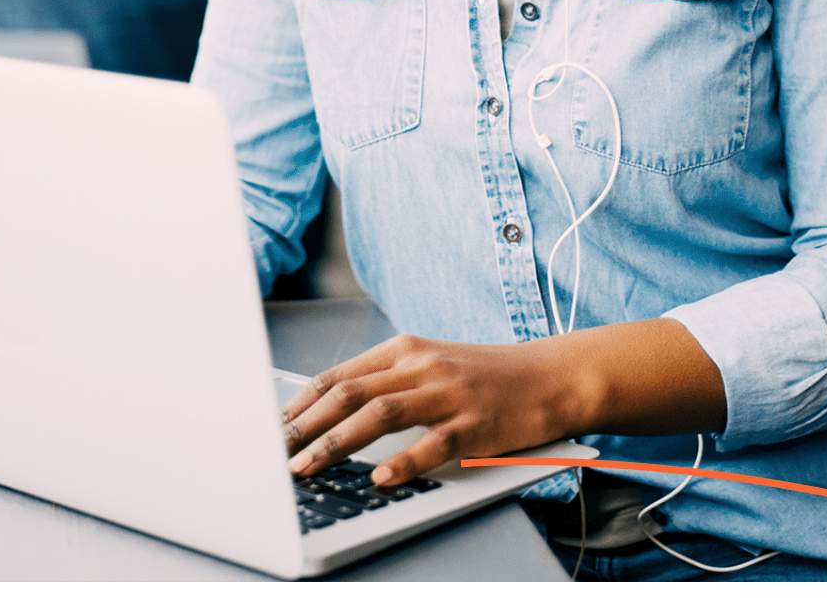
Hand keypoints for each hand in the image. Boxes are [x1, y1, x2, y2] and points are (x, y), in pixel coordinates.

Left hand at [279, 333, 582, 487]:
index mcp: (406, 349)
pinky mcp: (474, 425)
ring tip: (307, 468)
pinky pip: (431, 445)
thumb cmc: (486, 376)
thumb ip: (388, 380)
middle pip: (350, 393)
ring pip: (380, 414)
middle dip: (306, 425)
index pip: (340, 375)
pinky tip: (379, 477)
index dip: (302, 402)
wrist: (550, 376)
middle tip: (278, 453)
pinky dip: (401, 462)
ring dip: (336, 443)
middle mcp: (422, 365)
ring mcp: (448, 394)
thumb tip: (331, 407)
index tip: (275, 428)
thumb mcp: (432, 364)